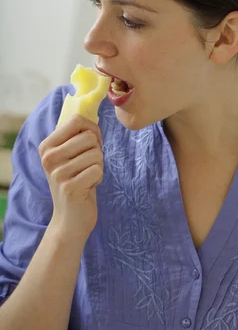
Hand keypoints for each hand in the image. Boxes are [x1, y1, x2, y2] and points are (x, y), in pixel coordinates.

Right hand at [39, 114, 103, 239]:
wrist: (70, 219)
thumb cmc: (76, 182)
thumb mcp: (70, 157)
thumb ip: (76, 136)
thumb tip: (92, 111)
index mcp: (47, 146)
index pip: (76, 120)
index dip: (93, 130)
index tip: (93, 144)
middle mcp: (48, 158)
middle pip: (89, 137)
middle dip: (97, 151)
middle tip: (89, 165)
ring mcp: (58, 173)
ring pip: (96, 154)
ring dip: (98, 166)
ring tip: (86, 177)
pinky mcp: (70, 187)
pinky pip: (98, 170)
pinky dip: (98, 178)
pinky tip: (88, 187)